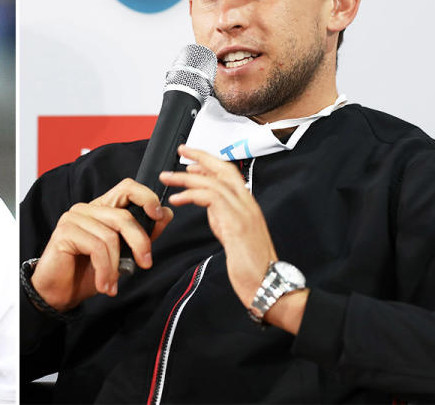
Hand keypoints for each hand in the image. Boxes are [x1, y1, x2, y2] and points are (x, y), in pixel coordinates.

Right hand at [30, 178, 173, 311]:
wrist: (60, 293)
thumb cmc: (87, 273)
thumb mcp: (122, 255)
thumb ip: (141, 235)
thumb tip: (166, 214)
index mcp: (101, 209)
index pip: (126, 188)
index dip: (146, 197)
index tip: (158, 215)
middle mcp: (86, 209)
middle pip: (123, 216)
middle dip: (140, 242)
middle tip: (145, 264)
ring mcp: (73, 218)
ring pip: (110, 236)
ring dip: (116, 266)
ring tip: (113, 284)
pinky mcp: (64, 232)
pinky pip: (96, 248)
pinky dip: (105, 270)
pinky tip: (104, 285)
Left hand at [159, 145, 276, 311]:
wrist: (268, 284)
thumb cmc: (251, 265)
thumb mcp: (233, 233)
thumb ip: (222, 216)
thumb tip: (207, 203)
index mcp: (247, 205)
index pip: (229, 174)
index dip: (209, 163)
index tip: (190, 160)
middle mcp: (248, 203)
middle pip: (224, 169)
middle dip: (201, 156)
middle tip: (181, 150)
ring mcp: (244, 211)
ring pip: (213, 182)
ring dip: (187, 177)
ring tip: (167, 178)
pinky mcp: (236, 223)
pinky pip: (211, 198)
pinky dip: (191, 194)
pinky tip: (177, 199)